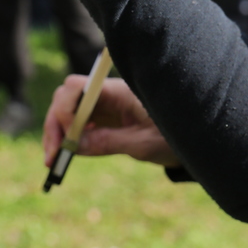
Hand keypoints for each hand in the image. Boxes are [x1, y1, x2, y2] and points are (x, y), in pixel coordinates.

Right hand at [43, 75, 179, 167]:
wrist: (195, 140)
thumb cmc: (175, 137)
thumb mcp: (143, 144)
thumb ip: (109, 143)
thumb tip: (75, 146)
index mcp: (119, 92)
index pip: (78, 87)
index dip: (64, 109)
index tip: (65, 136)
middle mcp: (109, 94)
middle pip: (68, 98)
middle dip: (55, 124)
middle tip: (52, 155)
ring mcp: (107, 106)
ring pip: (71, 111)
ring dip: (58, 133)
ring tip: (53, 161)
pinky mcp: (108, 119)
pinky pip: (82, 124)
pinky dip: (71, 138)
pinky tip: (67, 154)